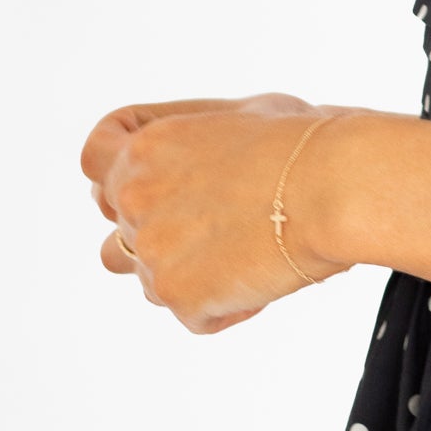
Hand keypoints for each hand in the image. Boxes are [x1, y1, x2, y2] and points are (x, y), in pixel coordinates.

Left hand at [81, 93, 354, 333]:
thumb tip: (188, 157)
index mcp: (144, 148)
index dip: (118, 179)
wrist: (336, 188)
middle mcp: (133, 198)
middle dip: (162, 238)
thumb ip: (193, 138)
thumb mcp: (239, 114)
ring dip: (187, 277)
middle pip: (120, 234)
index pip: (93, 164)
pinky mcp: (179, 295)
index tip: (157, 189)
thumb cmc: (306, 143)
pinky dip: (228, 308)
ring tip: (242, 258)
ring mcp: (151, 250)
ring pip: (149, 282)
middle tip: (216, 234)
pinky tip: (264, 281)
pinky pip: (194, 316)